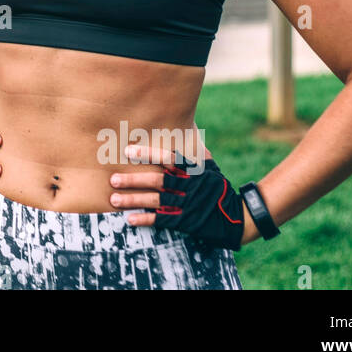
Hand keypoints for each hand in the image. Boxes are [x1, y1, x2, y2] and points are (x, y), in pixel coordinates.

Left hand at [108, 144, 247, 249]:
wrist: (238, 217)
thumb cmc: (220, 189)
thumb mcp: (211, 170)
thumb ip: (196, 154)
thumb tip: (189, 130)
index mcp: (193, 171)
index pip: (168, 158)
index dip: (148, 153)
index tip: (128, 150)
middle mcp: (189, 186)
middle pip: (157, 180)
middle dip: (133, 180)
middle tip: (113, 179)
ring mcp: (187, 205)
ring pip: (156, 201)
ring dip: (133, 200)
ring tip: (114, 199)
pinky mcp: (186, 222)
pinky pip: (163, 220)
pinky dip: (146, 220)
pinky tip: (130, 219)